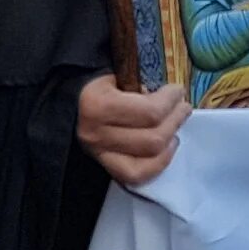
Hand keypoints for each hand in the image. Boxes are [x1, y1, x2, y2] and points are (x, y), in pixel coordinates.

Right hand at [75, 74, 190, 186]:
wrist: (66, 104)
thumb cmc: (92, 85)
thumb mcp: (112, 74)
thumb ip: (138, 84)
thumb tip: (168, 98)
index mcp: (97, 105)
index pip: (149, 112)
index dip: (170, 101)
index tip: (177, 91)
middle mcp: (97, 134)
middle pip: (154, 137)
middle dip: (175, 120)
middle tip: (182, 108)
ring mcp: (99, 153)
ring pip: (149, 158)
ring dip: (170, 142)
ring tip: (174, 128)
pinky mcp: (104, 166)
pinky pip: (137, 175)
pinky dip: (158, 165)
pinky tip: (165, 150)